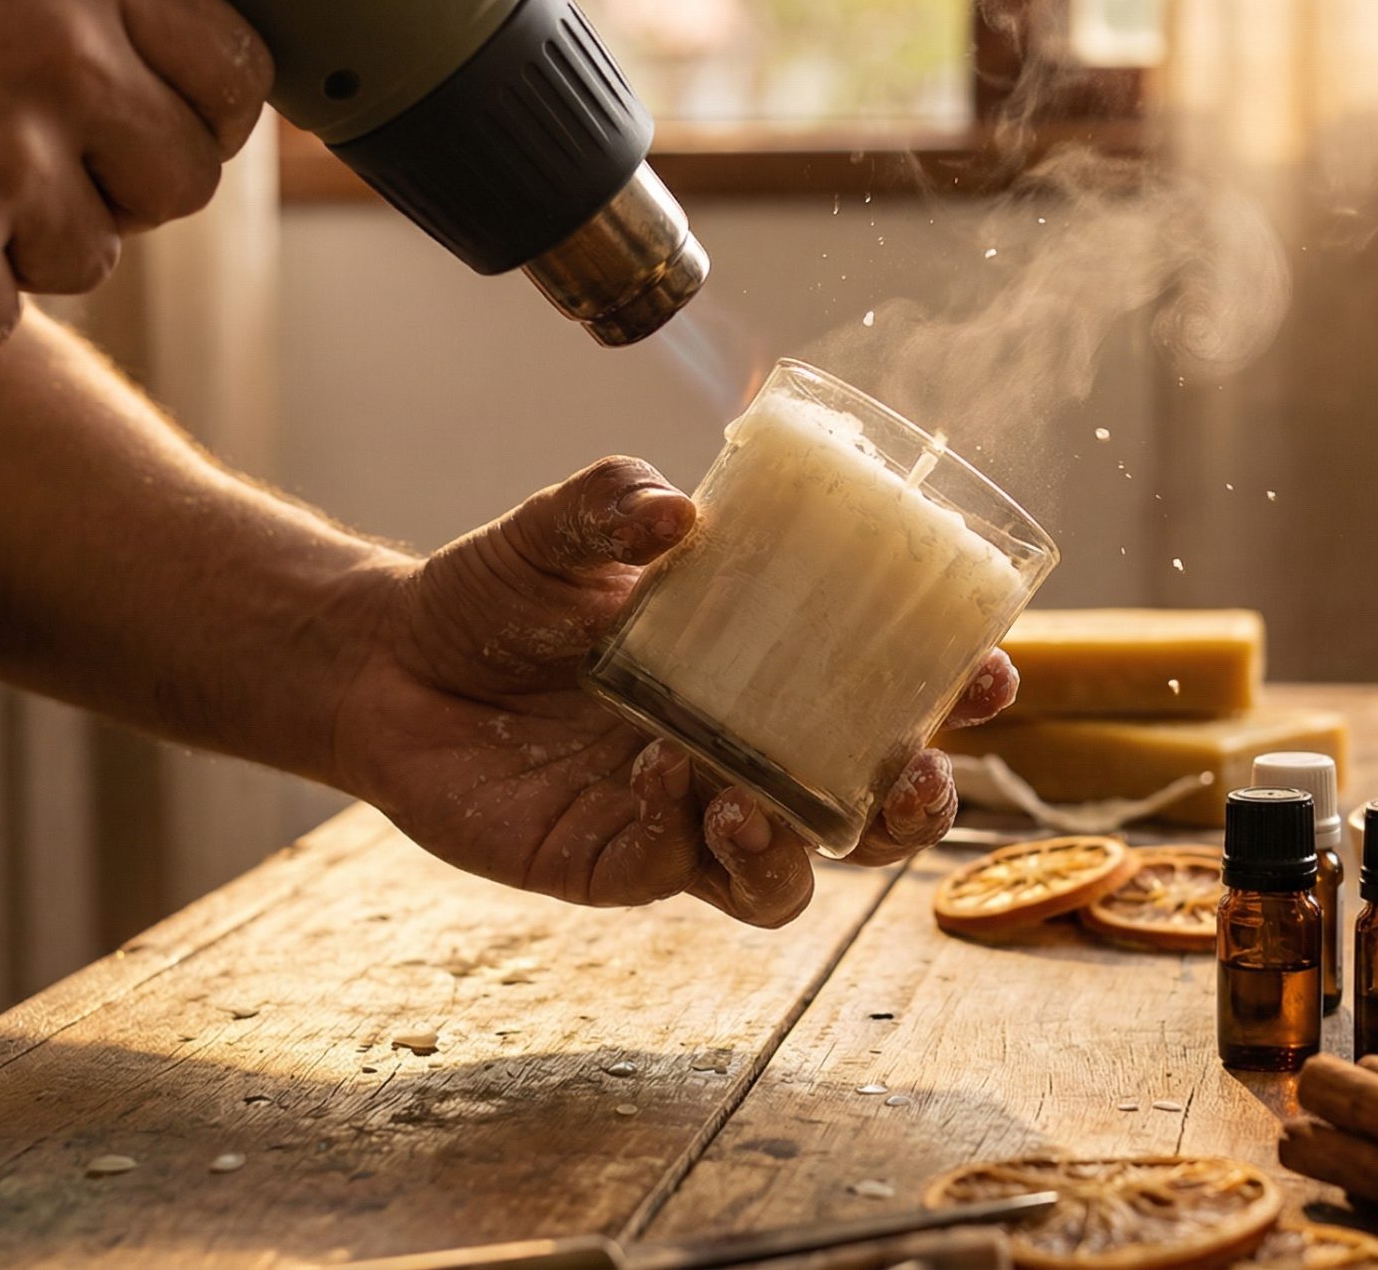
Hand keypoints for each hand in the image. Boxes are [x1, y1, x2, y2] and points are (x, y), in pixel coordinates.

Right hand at [0, 0, 270, 347]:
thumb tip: (151, 47)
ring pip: (90, 259)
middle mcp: (60, 59)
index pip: (233, 72)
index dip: (204, 119)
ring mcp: (3, 161)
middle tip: (35, 180)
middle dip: (120, 195)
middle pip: (182, 181)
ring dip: (19, 247)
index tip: (164, 137)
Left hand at [333, 457, 1019, 927]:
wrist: (387, 663)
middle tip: (918, 775)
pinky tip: (649, 779)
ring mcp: (686, 817)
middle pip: (873, 811)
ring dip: (797, 846)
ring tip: (751, 798)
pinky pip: (677, 871)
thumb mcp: (561, 528)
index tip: (989, 669)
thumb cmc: (501, 591)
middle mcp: (748, 753)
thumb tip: (678, 507)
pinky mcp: (615, 863)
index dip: (957, 692)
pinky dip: (677, 834)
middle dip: (917, 808)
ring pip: (792, 874)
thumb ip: (616, 502)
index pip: (891, 692)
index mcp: (770, 670)